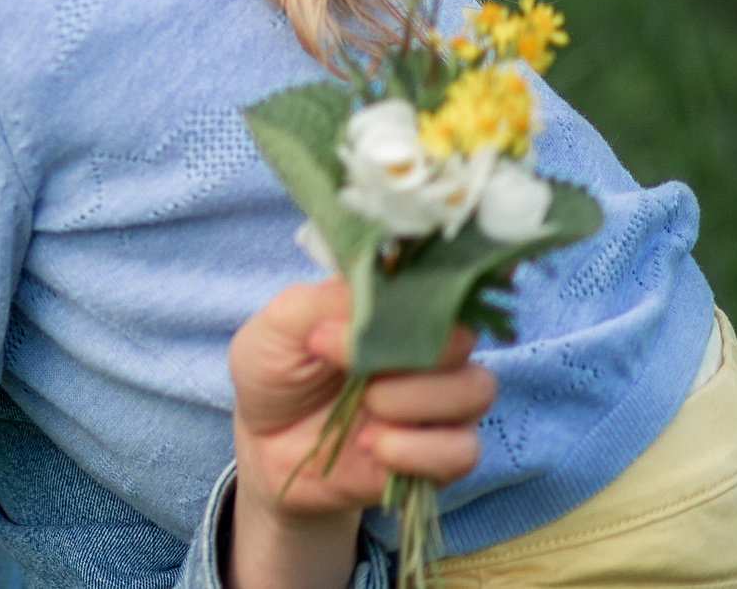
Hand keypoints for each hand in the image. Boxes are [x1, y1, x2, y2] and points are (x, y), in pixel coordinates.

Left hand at [225, 279, 493, 588]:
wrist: (261, 444)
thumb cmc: (275, 369)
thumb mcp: (282, 323)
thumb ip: (332, 299)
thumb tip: (384, 284)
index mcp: (396, 306)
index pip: (446, 282)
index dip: (423, 294)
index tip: (370, 317)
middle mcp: (429, 349)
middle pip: (464, 337)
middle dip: (406, 353)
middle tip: (346, 366)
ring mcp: (439, 402)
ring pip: (475, 390)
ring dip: (413, 400)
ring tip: (365, 406)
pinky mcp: (438, 454)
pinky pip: (462, 450)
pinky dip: (415, 450)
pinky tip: (371, 446)